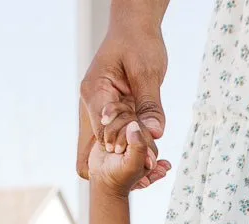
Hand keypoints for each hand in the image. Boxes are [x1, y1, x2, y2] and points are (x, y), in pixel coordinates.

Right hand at [78, 19, 167, 184]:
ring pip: (108, 145)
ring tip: (154, 168)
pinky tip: (153, 156)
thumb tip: (155, 135)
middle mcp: (92, 103)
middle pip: (99, 146)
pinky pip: (120, 136)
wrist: (135, 27)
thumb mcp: (148, 73)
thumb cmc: (139, 41)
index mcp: (95, 92)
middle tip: (151, 171)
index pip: (102, 132)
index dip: (122, 150)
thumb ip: (150, 105)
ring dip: (129, 156)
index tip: (145, 162)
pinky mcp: (112, 112)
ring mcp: (100, 109)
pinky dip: (134, 147)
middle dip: (122, 160)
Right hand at [88, 121, 169, 196]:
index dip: (125, 138)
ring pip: (120, 117)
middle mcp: (142, 139)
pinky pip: (112, 116)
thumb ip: (138, 147)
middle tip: (115, 151)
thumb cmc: (119, 176)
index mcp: (151, 148)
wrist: (102, 178)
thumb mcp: (132, 165)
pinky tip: (105, 141)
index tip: (119, 152)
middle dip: (118, 136)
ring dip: (110, 133)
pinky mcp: (118, 130)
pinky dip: (106, 127)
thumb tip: (134, 124)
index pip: (139, 129)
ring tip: (110, 149)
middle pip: (130, 121)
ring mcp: (130, 134)